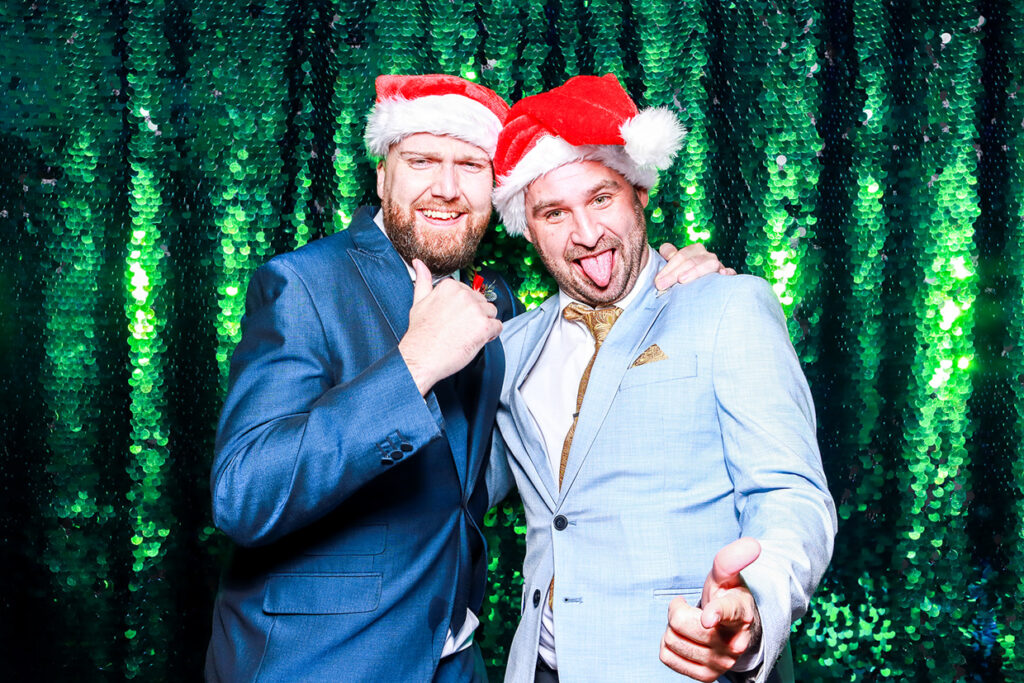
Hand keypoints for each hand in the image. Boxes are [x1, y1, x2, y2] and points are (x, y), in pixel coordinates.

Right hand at [398, 259, 501, 394]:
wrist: (420, 357)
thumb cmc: (420, 334)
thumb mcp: (418, 302)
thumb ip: (423, 281)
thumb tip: (419, 263)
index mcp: (450, 286)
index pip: (470, 294)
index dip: (465, 309)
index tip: (455, 319)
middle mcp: (464, 295)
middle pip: (483, 303)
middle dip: (475, 316)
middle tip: (459, 330)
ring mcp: (475, 310)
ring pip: (492, 314)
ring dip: (484, 325)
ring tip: (466, 335)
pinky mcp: (484, 326)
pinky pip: (498, 327)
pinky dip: (490, 336)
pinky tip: (474, 340)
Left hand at [655, 243, 736, 291]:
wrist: (706, 288)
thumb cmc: (687, 275)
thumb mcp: (677, 265)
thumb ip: (670, 255)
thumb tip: (664, 250)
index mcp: (695, 250)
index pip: (681, 256)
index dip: (668, 268)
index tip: (657, 281)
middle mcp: (707, 256)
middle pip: (691, 261)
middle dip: (674, 273)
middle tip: (662, 285)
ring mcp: (719, 265)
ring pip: (709, 264)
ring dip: (695, 271)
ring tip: (682, 280)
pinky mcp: (728, 276)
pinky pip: (731, 272)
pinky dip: (728, 273)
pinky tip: (722, 274)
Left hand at [660, 538, 761, 680]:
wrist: (730, 629)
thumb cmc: (726, 596)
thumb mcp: (726, 576)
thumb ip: (732, 559)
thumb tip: (753, 544)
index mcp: (742, 613)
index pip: (728, 612)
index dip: (716, 613)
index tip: (708, 617)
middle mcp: (735, 643)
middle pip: (683, 624)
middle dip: (677, 610)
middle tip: (689, 607)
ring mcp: (722, 663)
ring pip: (672, 640)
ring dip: (672, 628)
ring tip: (690, 623)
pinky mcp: (706, 676)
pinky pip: (667, 657)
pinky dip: (668, 644)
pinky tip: (684, 638)